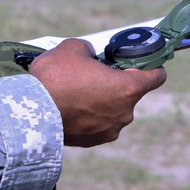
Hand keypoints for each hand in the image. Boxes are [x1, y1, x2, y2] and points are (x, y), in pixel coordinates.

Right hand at [30, 38, 167, 146]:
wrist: (31, 113)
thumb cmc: (55, 77)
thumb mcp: (72, 47)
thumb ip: (89, 49)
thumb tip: (89, 57)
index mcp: (127, 88)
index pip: (157, 76)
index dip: (151, 65)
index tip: (140, 61)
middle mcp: (125, 112)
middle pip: (129, 93)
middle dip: (114, 83)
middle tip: (92, 74)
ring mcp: (110, 129)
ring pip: (112, 109)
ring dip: (100, 100)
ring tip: (75, 92)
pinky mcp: (93, 141)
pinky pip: (97, 123)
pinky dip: (88, 115)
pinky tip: (69, 107)